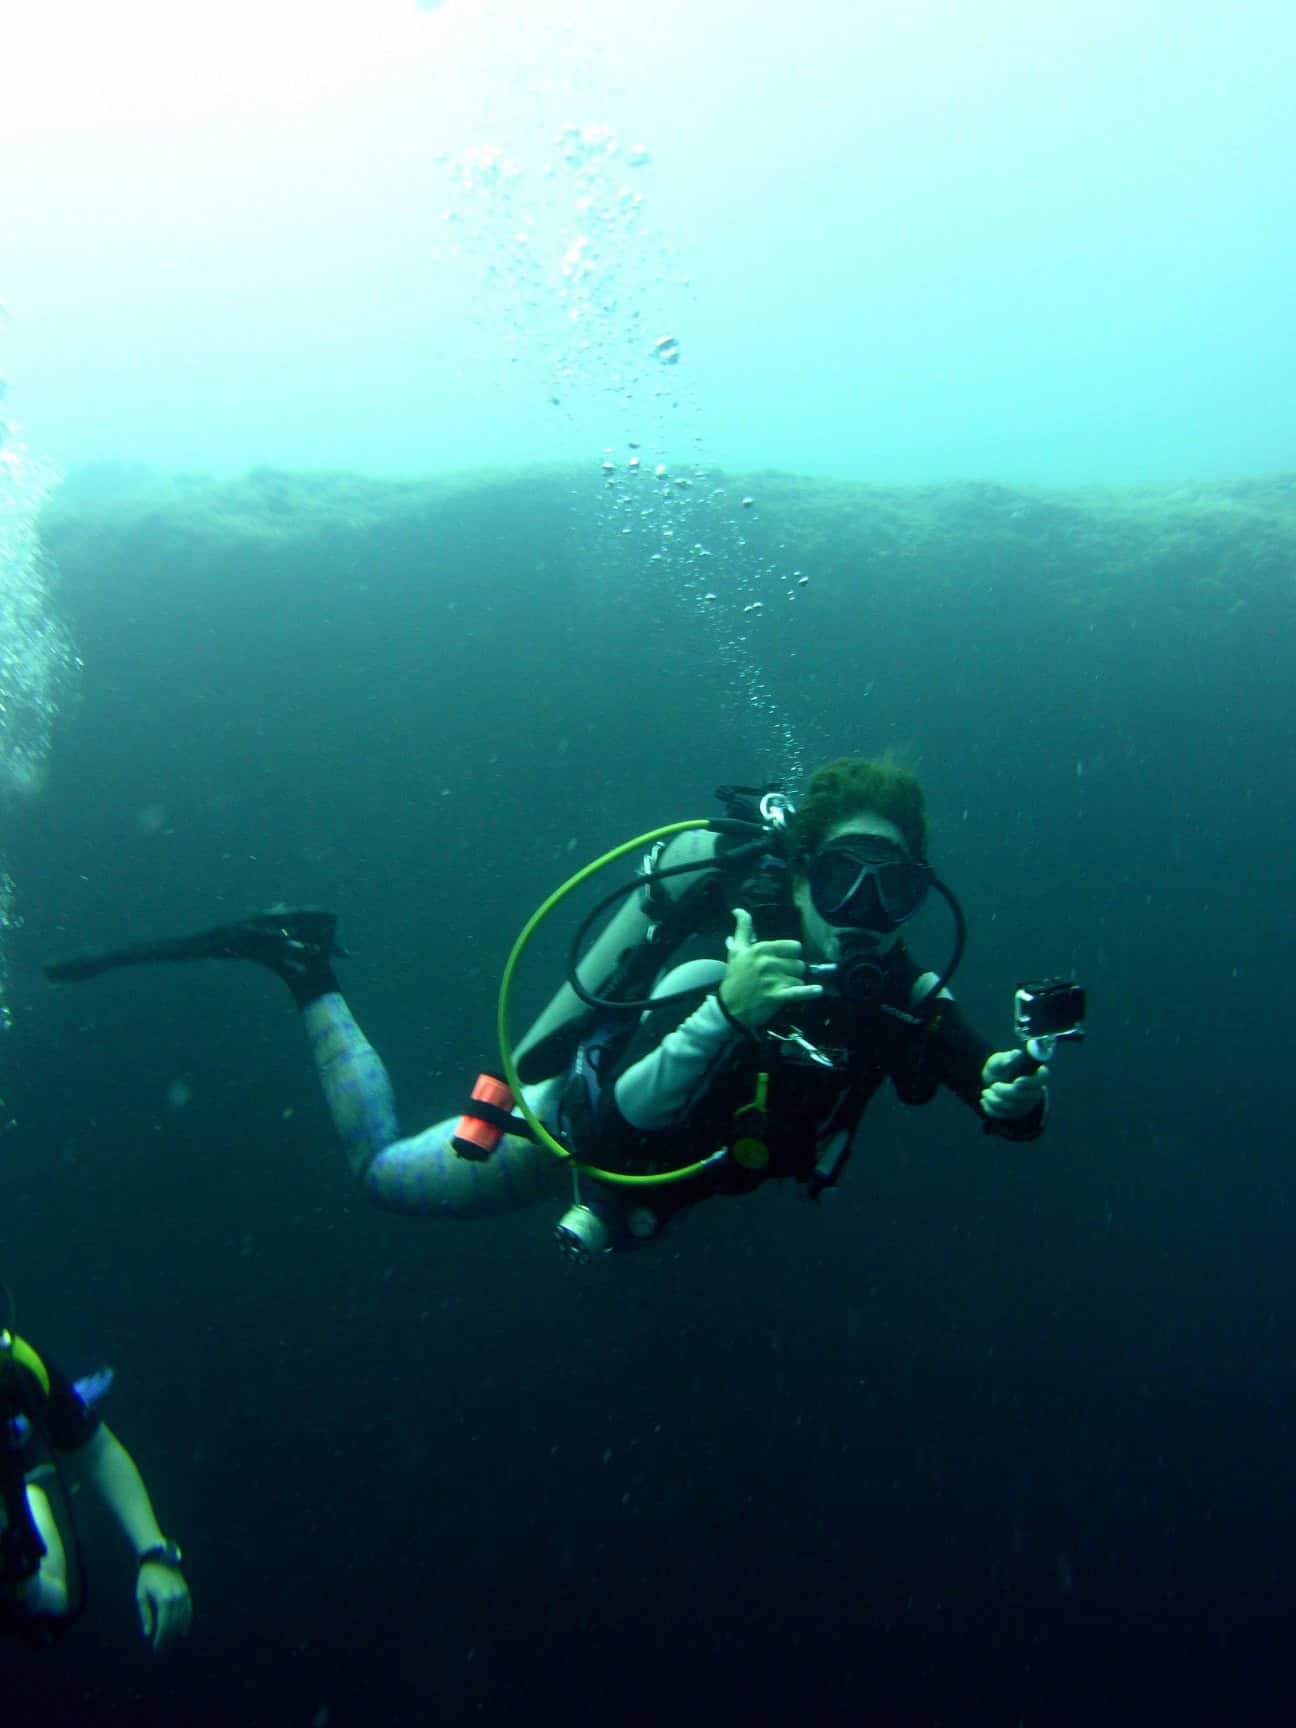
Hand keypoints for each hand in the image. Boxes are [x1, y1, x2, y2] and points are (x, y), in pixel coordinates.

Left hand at [137, 1561, 192, 1653]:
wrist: (158, 1558)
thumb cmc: (146, 1578)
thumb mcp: (141, 1596)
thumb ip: (146, 1616)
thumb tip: (148, 1634)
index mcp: (164, 1599)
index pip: (164, 1625)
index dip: (161, 1639)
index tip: (156, 1649)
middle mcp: (176, 1597)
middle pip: (173, 1624)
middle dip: (167, 1638)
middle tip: (161, 1651)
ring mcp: (182, 1593)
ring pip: (182, 1618)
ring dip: (176, 1632)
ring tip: (170, 1643)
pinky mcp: (185, 1590)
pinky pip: (188, 1609)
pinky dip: (186, 1621)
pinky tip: (183, 1631)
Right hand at [718, 907, 822, 1029]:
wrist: (729, 1007)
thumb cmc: (735, 977)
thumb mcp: (736, 950)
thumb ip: (742, 929)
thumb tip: (739, 910)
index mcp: (761, 949)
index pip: (793, 947)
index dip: (792, 954)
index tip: (785, 960)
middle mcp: (768, 963)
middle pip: (798, 963)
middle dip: (793, 971)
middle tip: (782, 976)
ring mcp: (772, 980)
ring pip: (799, 978)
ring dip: (793, 984)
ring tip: (781, 987)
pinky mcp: (776, 996)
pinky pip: (798, 992)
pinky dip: (809, 992)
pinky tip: (817, 990)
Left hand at [979, 1050, 1048, 1120]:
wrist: (990, 1081)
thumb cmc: (998, 1067)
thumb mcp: (998, 1060)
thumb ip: (1005, 1058)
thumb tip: (1014, 1055)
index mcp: (1035, 1073)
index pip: (1043, 1077)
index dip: (1031, 1081)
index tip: (1016, 1082)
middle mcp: (1035, 1090)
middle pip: (1026, 1096)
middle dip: (1005, 1092)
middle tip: (993, 1086)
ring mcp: (1027, 1103)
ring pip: (1013, 1107)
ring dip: (994, 1100)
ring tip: (985, 1092)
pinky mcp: (1017, 1113)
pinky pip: (1004, 1115)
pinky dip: (991, 1108)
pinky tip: (984, 1101)